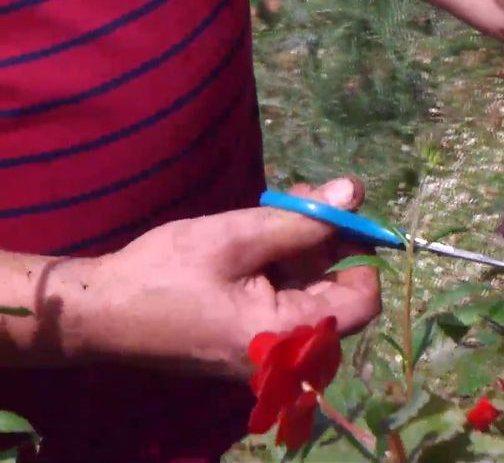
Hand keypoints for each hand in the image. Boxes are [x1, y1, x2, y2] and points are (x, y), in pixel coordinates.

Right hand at [79, 178, 381, 378]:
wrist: (98, 314)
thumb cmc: (162, 274)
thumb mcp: (235, 237)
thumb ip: (301, 219)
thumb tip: (355, 192)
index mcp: (286, 338)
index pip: (362, 302)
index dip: (361, 254)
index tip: (340, 215)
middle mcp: (286, 354)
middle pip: (338, 293)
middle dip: (329, 242)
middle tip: (305, 197)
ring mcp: (268, 349)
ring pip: (312, 291)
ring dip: (305, 248)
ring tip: (281, 207)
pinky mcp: (251, 339)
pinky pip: (287, 300)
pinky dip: (284, 265)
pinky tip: (263, 233)